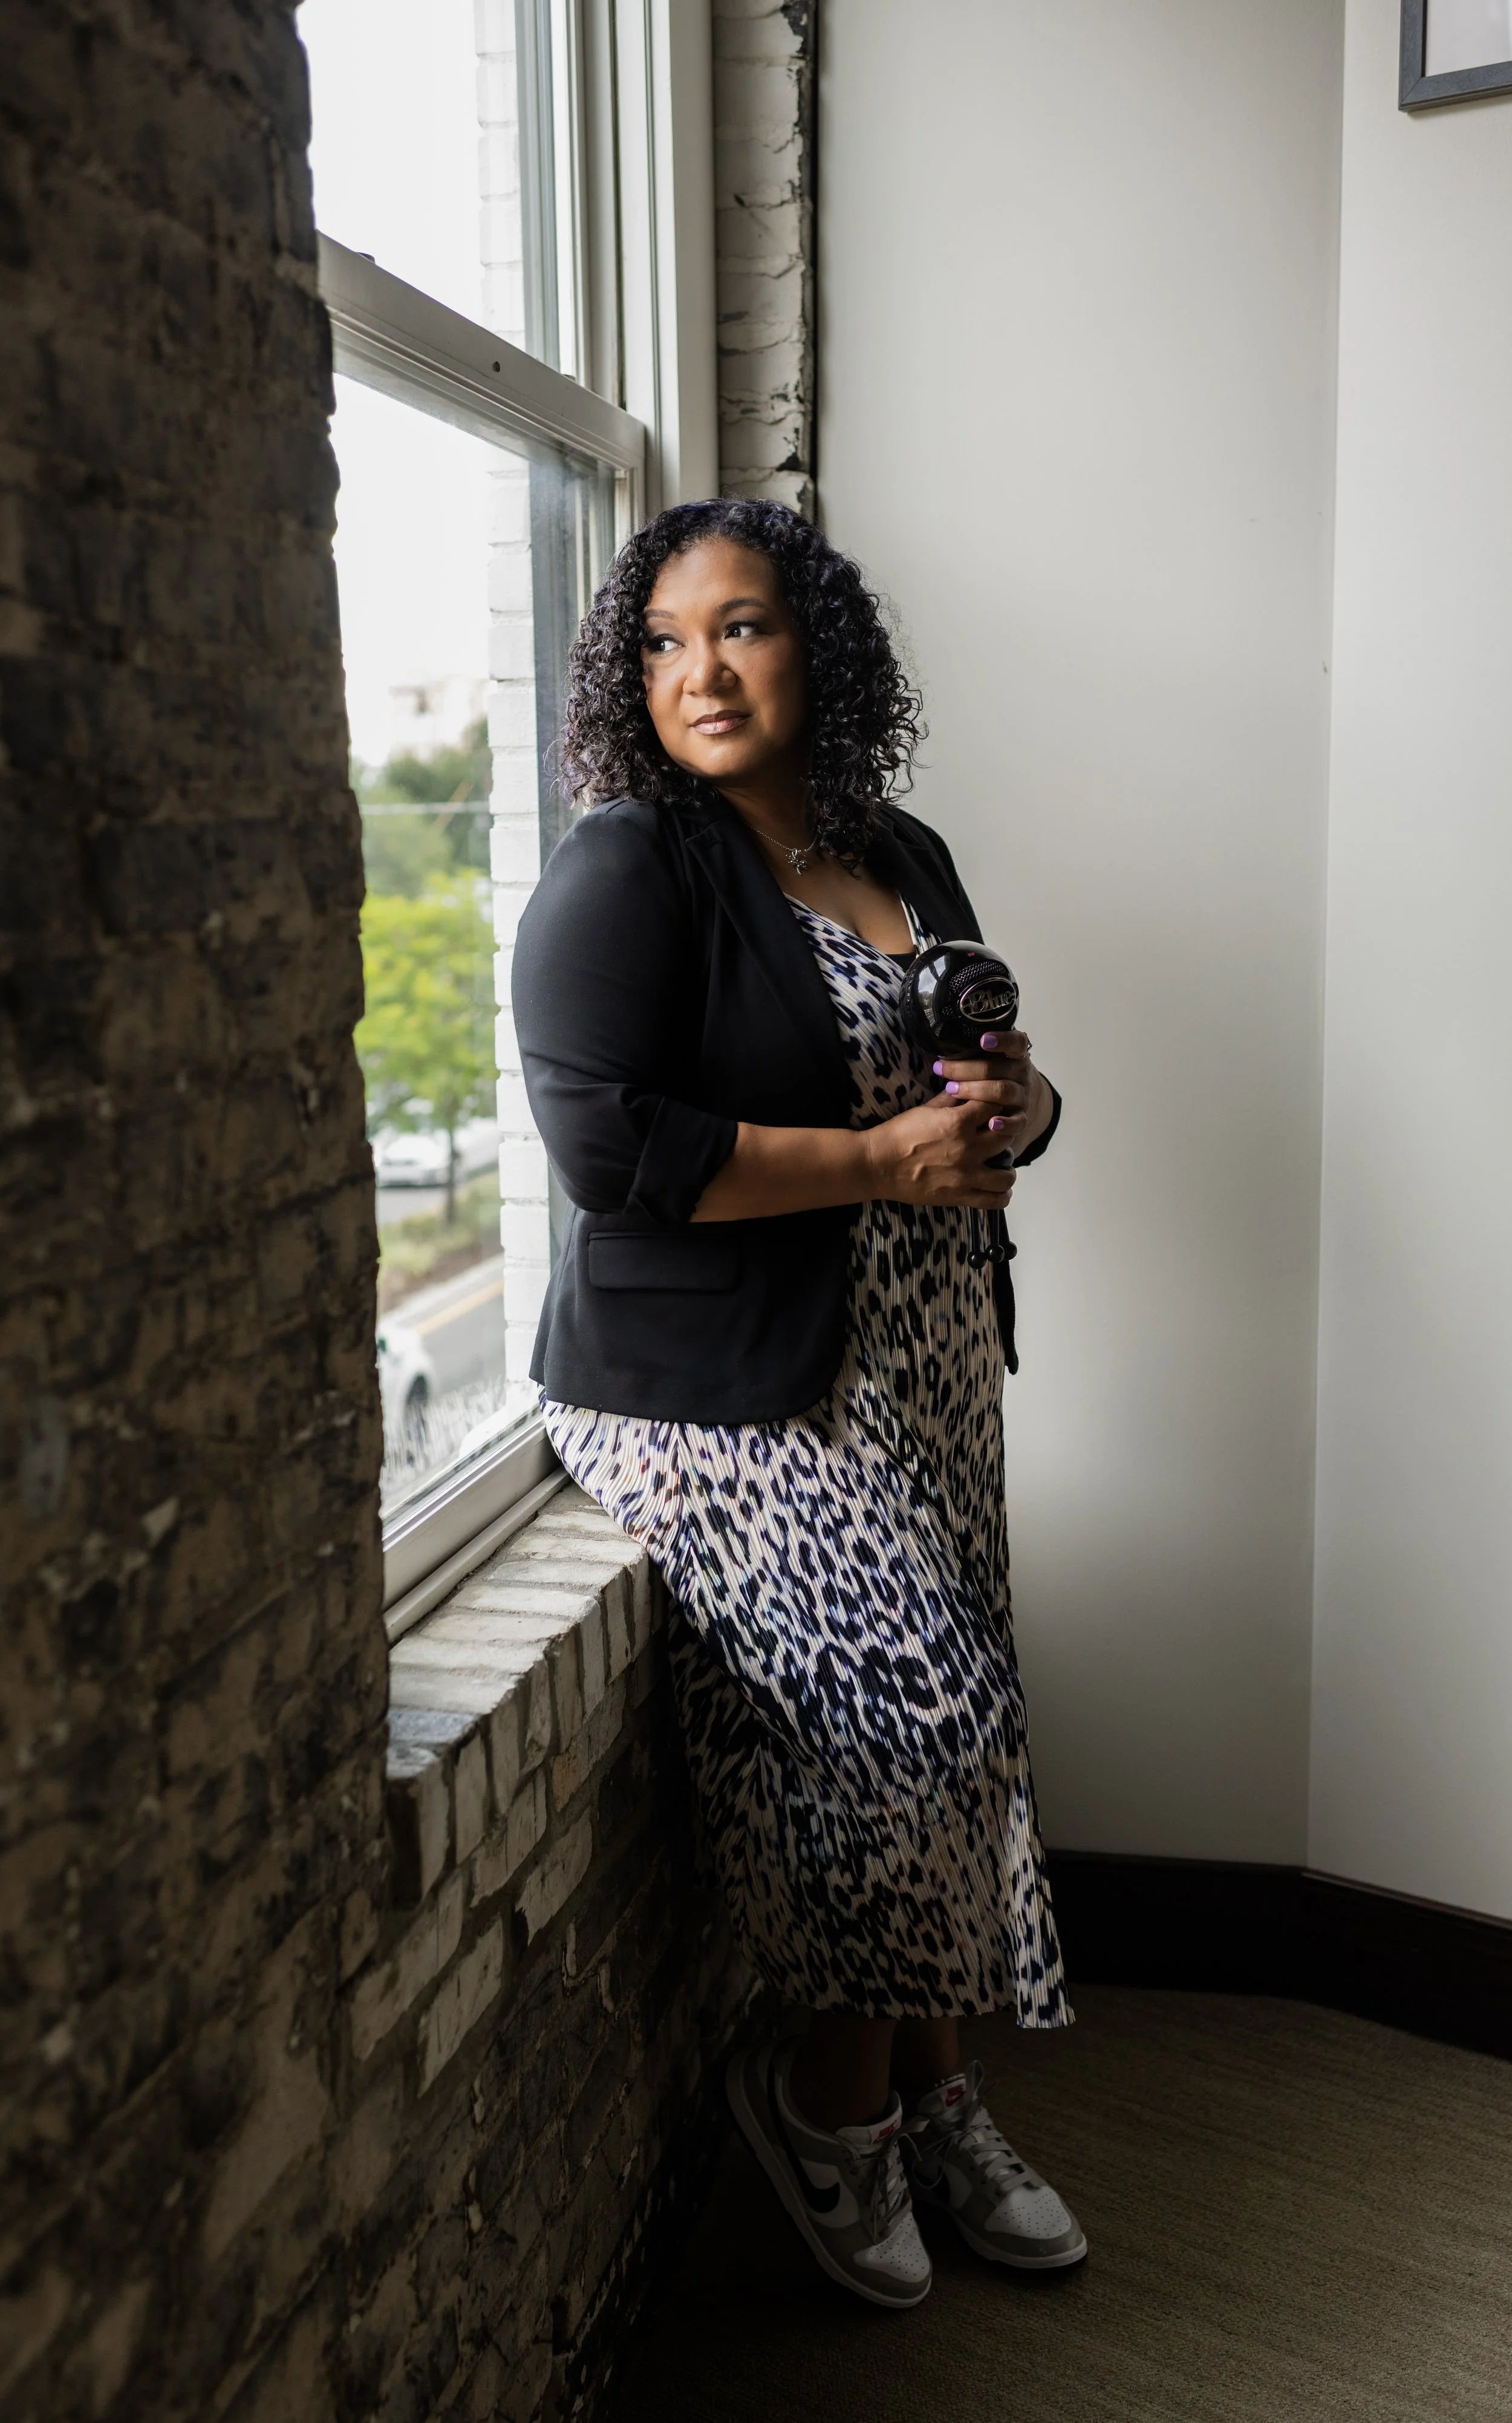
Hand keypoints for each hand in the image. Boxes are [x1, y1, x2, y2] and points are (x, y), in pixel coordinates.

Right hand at [861, 1091, 1018, 1209]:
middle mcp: (968, 1148)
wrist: (876, 1165)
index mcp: (959, 1122)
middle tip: (1001, 1137)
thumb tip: (967, 1091)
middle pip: (1007, 1137)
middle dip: (1007, 1134)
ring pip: (1007, 1174)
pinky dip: (1002, 1195)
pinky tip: (999, 1189)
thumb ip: (950, 1101)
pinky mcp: (959, 1196)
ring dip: (1009, 1169)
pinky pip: (993, 1200)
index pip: (995, 1106)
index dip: (998, 1105)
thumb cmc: (897, 1134)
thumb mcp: (925, 1109)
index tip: (996, 1108)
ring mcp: (966, 1175)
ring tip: (1002, 1167)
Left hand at [933, 1029, 1047, 1156]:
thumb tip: (943, 1046)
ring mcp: (1022, 1096)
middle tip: (943, 1069)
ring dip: (976, 1091)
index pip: (1016, 1042)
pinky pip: (1017, 1121)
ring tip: (952, 1090)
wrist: (1025, 1097)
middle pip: (997, 1068)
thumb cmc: (999, 1074)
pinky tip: (991, 1124)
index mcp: (1016, 1055)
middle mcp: (1021, 1073)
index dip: (1002, 1040)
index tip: (983, 1040)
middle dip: (967, 1069)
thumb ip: (977, 1052)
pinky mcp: (1022, 1117)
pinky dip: (1005, 1123)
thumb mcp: (994, 1058)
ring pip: (1003, 1091)